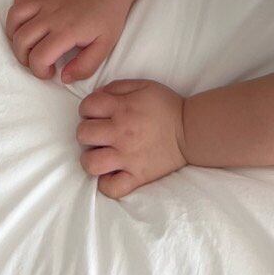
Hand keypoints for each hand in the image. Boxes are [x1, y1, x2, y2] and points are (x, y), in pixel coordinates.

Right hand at [6, 0, 131, 82]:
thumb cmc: (107, 17)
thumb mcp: (104, 47)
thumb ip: (85, 66)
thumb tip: (64, 77)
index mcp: (66, 31)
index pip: (38, 58)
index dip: (39, 71)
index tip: (50, 72)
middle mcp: (51, 14)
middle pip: (21, 40)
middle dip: (24, 57)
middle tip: (38, 60)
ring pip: (14, 17)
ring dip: (15, 34)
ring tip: (28, 42)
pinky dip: (18, 10)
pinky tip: (28, 20)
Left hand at [77, 80, 187, 197]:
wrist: (190, 130)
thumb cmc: (165, 106)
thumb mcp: (143, 86)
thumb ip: (117, 87)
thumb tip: (96, 97)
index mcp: (123, 108)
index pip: (87, 106)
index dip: (87, 108)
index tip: (96, 113)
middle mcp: (121, 133)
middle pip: (83, 134)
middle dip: (87, 131)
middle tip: (99, 133)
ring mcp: (127, 158)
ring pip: (91, 163)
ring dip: (91, 158)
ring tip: (102, 154)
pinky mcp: (136, 177)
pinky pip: (111, 188)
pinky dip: (106, 183)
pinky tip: (111, 173)